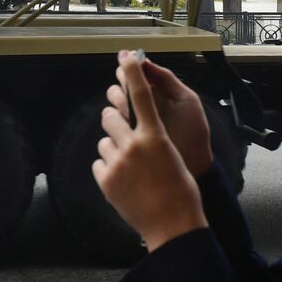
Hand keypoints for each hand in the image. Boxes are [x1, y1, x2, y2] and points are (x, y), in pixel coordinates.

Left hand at [93, 52, 206, 251]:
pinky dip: (109, 169)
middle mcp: (133, 145)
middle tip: (123, 132)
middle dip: (113, 119)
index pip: (141, 95)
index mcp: (156, 136)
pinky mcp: (106, 181)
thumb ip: (153, 139)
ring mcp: (117, 164)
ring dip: (113, 149)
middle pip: (110, 115)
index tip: (125, 56)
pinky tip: (125, 182)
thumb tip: (136, 128)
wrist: (173, 225)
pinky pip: (99, 164)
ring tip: (131, 168)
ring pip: (104, 142)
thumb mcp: (172, 156)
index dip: (132, 72)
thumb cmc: (181, 190)